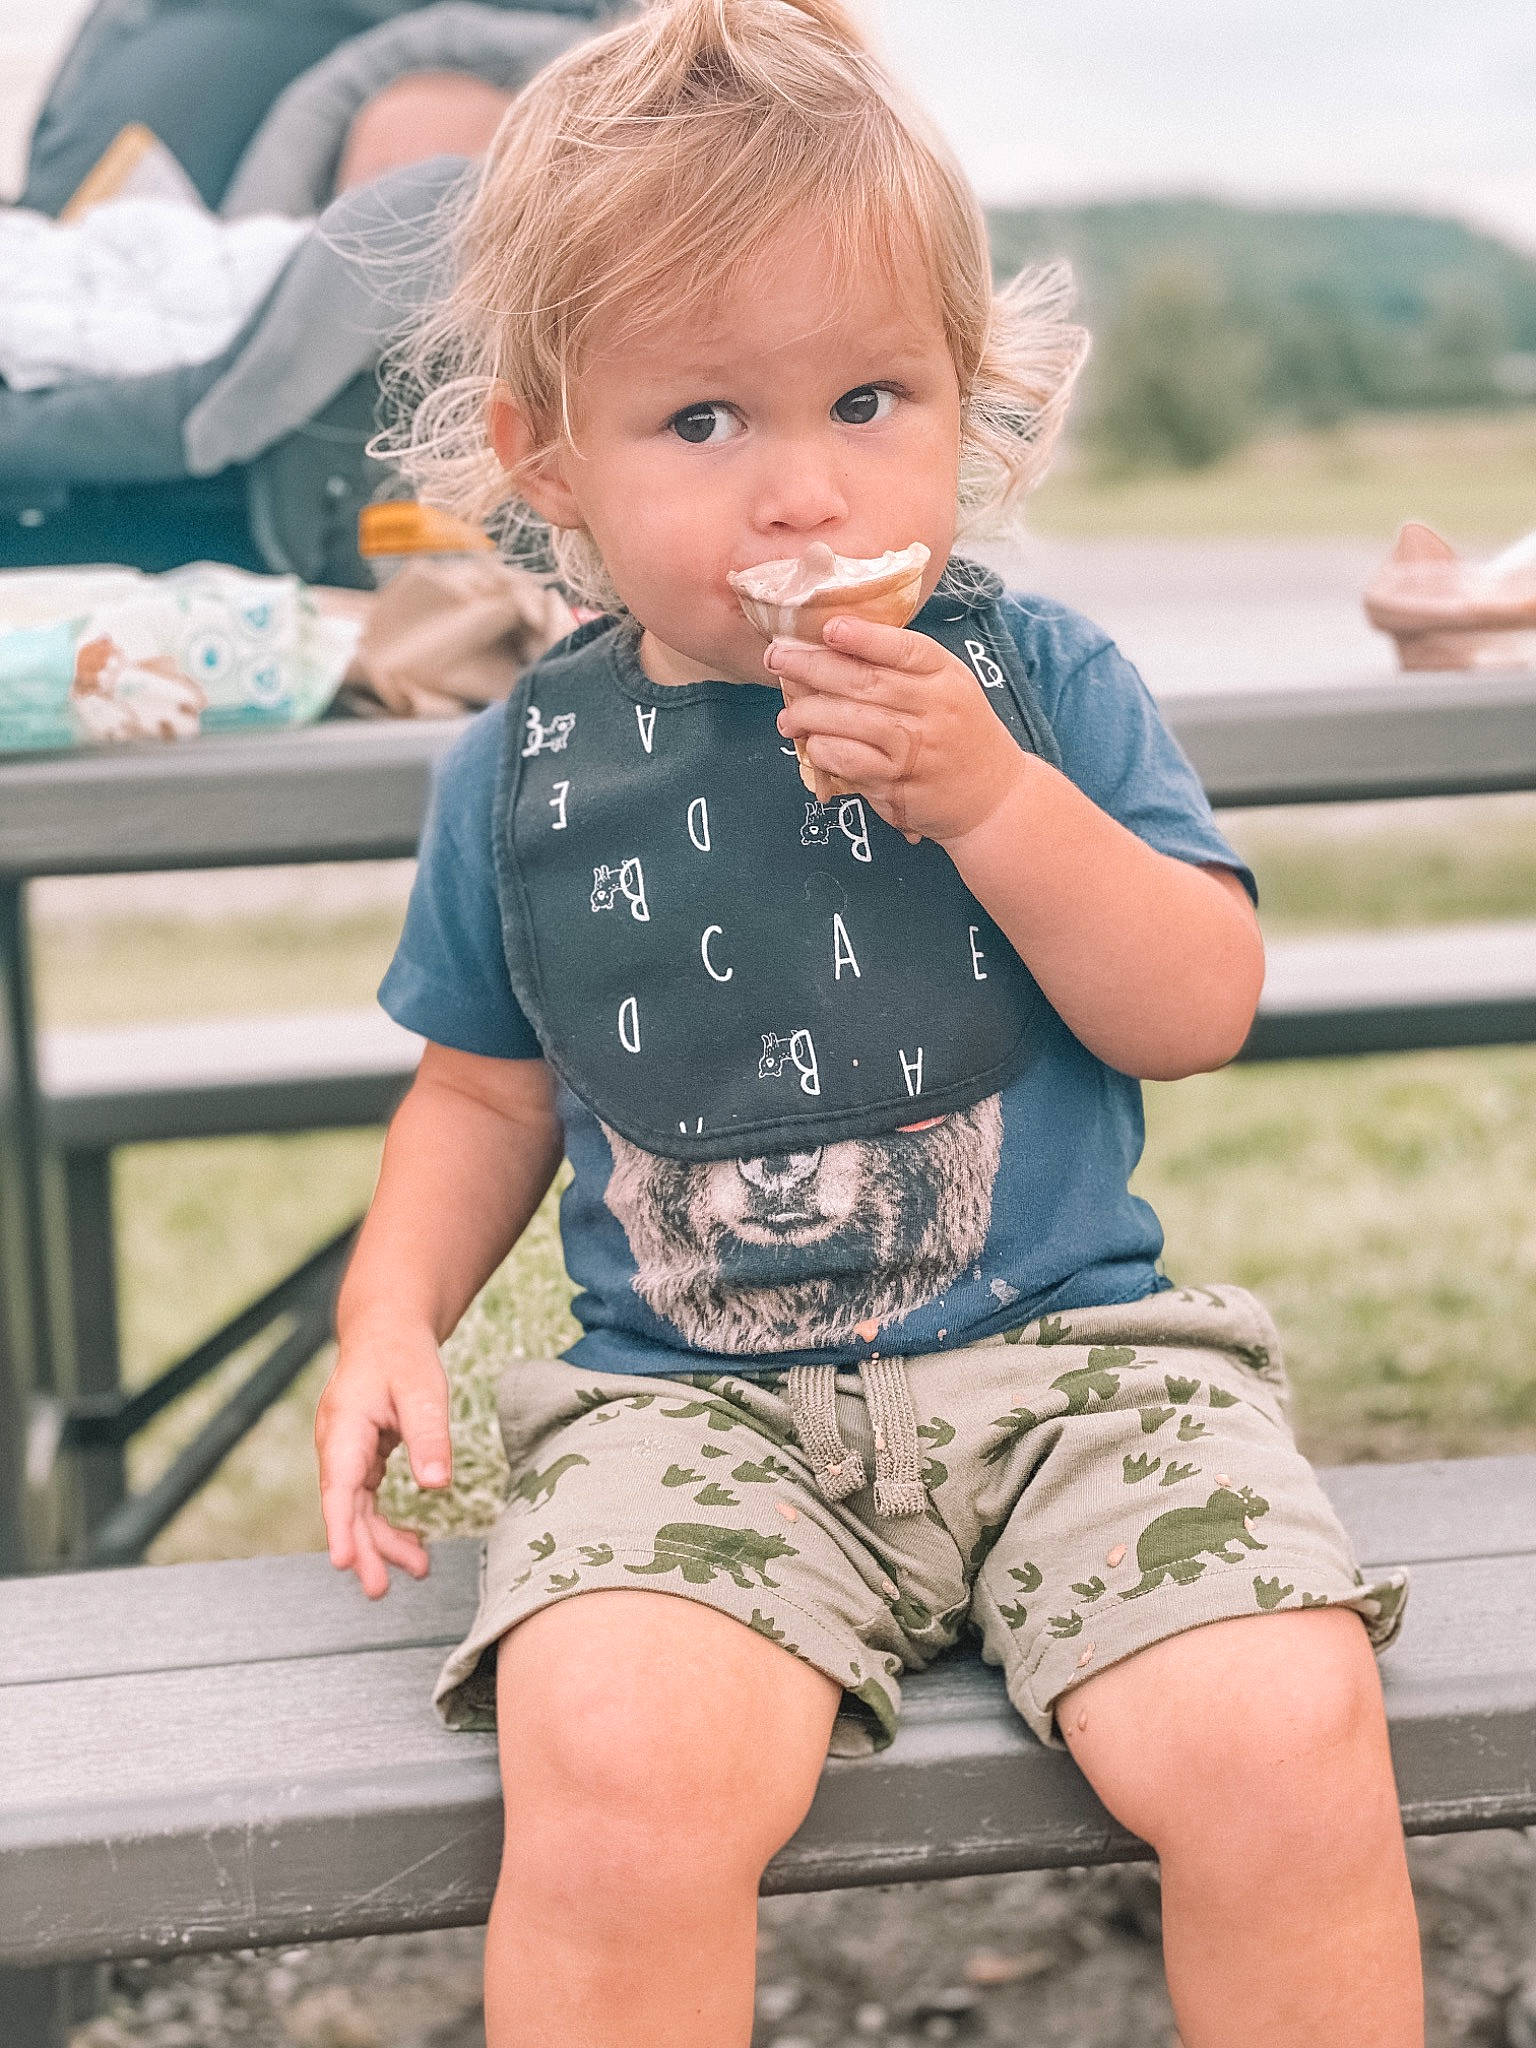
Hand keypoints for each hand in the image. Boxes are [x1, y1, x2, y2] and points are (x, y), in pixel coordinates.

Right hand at [315, 1324, 450, 1597]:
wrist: (387, 1333)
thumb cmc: (403, 1356)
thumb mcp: (423, 1391)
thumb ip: (429, 1437)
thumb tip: (436, 1486)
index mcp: (343, 1425)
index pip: (338, 1484)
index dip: (340, 1526)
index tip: (344, 1562)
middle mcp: (336, 1444)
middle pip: (344, 1506)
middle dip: (362, 1549)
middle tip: (379, 1591)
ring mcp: (344, 1453)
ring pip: (355, 1508)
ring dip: (379, 1541)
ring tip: (417, 1569)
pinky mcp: (359, 1458)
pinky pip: (366, 1499)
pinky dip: (384, 1522)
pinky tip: (411, 1542)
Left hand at [767, 614, 1029, 844]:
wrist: (992, 796)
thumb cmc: (959, 731)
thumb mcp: (948, 685)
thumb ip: (904, 665)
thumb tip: (834, 645)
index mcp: (945, 676)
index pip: (905, 649)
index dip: (864, 637)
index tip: (828, 628)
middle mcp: (933, 709)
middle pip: (866, 681)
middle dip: (812, 667)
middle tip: (776, 659)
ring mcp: (915, 749)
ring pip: (853, 722)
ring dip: (809, 714)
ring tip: (786, 716)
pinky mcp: (899, 784)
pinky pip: (852, 762)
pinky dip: (825, 751)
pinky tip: (812, 745)